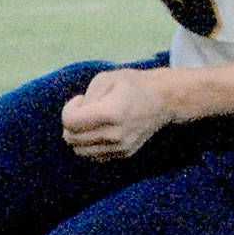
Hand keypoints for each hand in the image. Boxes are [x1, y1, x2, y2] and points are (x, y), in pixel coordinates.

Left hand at [62, 68, 181, 158]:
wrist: (164, 100)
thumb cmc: (133, 85)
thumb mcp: (106, 78)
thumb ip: (86, 98)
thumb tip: (75, 118)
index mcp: (110, 113)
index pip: (70, 123)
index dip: (69, 109)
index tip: (81, 99)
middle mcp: (114, 135)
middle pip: (71, 139)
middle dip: (70, 123)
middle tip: (85, 109)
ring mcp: (120, 147)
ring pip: (80, 151)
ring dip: (78, 136)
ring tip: (91, 121)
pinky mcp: (124, 154)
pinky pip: (94, 156)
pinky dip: (90, 145)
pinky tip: (100, 129)